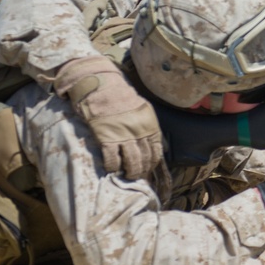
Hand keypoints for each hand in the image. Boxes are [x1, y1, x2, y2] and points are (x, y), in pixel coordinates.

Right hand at [54, 55, 162, 179]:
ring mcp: (123, 136)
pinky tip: (112, 168)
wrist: (102, 87)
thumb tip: (161, 145)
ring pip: (131, 161)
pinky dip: (112, 166)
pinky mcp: (106, 137)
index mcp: (150, 126)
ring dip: (130, 172)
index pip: (157, 151)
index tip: (149, 169)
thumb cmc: (122, 99)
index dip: (153, 163)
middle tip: (138, 176)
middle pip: (144, 158)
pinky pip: (112, 158)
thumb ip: (151, 128)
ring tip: (127, 176)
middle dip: (142, 170)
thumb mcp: (144, 110)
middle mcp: (139, 132)